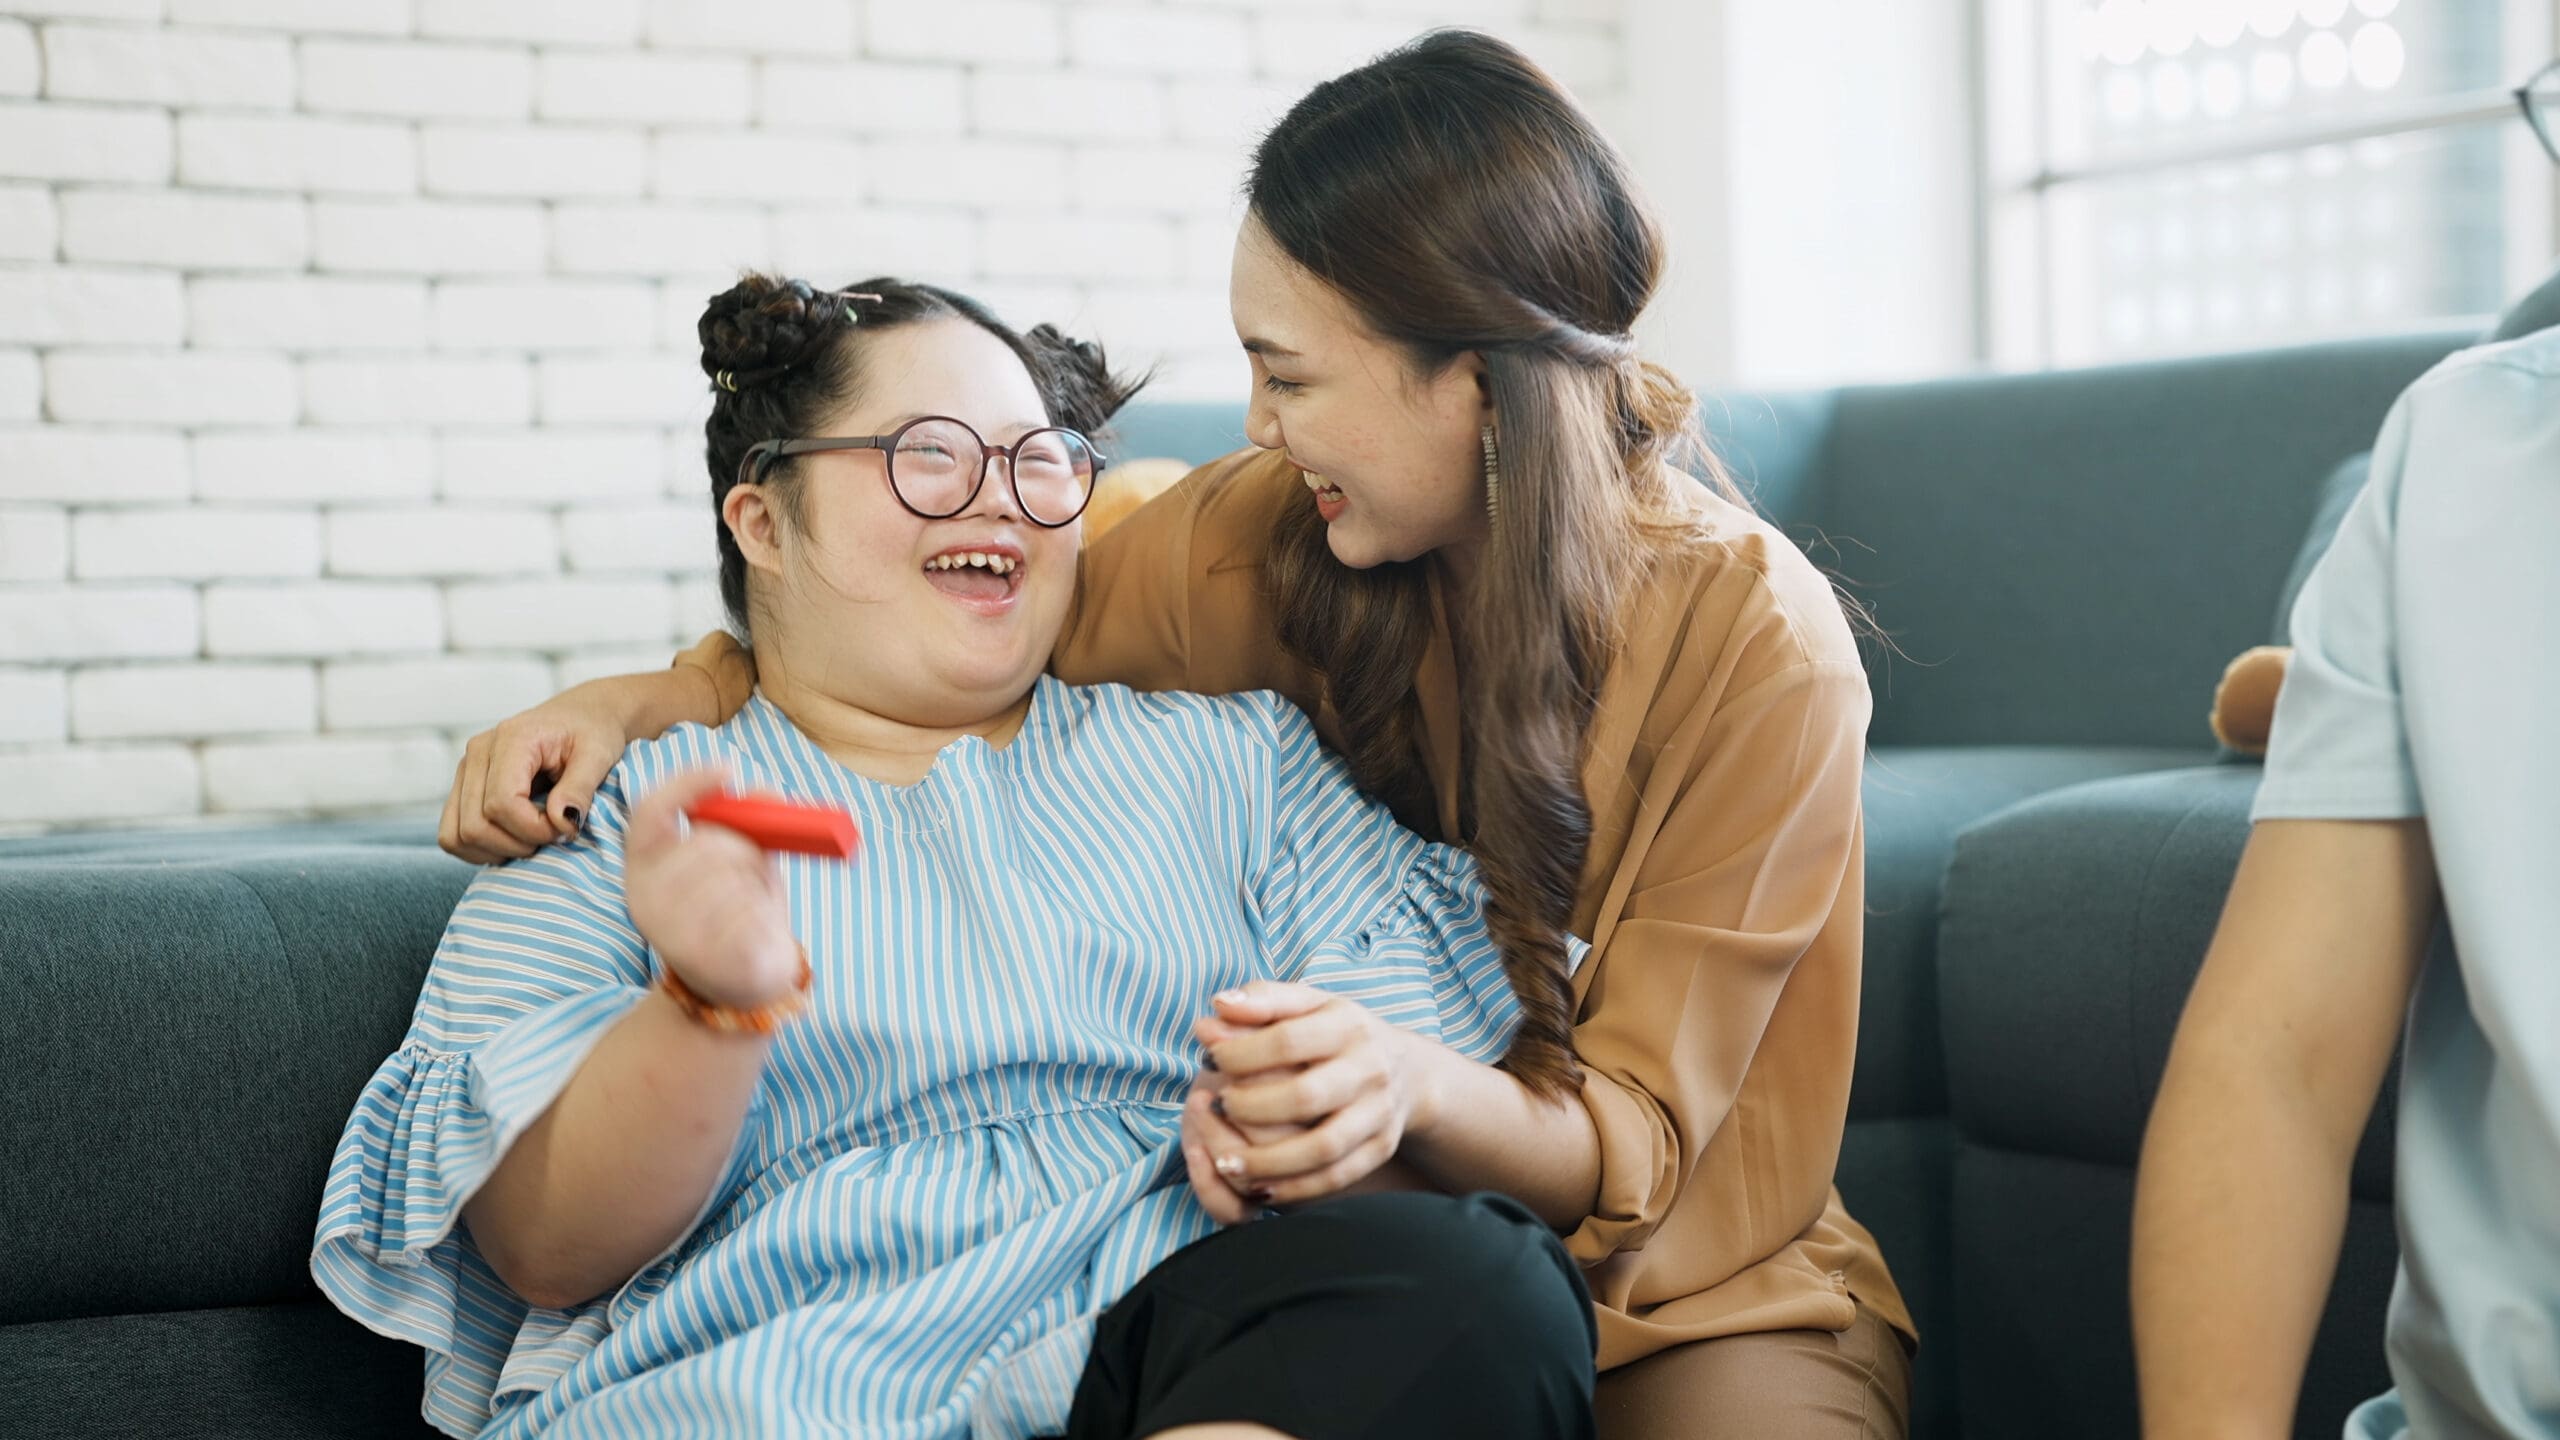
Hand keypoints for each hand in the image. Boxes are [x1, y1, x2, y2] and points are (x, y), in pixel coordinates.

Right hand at [439, 679, 637, 863]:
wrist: (583, 715)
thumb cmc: (593, 731)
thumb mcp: (599, 755)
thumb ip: (580, 788)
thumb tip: (560, 821)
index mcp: (511, 739)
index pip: (501, 803)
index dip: (533, 829)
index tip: (565, 827)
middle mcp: (478, 753)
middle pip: (474, 825)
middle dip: (517, 844)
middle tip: (551, 835)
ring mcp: (465, 770)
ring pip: (456, 835)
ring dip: (496, 850)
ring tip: (533, 838)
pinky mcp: (462, 787)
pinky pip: (452, 835)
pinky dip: (481, 848)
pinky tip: (514, 839)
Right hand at [623, 767, 803, 1008]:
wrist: (737, 984)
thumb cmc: (738, 910)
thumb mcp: (744, 861)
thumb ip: (750, 824)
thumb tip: (768, 793)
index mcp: (646, 864)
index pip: (650, 811)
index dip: (686, 785)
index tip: (728, 770)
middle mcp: (645, 895)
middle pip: (701, 845)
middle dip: (742, 851)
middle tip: (757, 868)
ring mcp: (665, 930)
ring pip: (726, 885)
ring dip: (755, 891)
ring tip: (754, 910)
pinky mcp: (696, 960)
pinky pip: (743, 923)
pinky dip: (763, 921)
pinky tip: (758, 934)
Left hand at [1192, 981, 1441, 1207]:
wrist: (1405, 1070)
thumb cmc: (1335, 1033)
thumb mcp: (1307, 1004)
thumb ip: (1262, 1001)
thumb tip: (1218, 1007)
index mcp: (1348, 1025)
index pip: (1287, 1041)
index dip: (1241, 1054)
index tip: (1211, 1059)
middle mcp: (1369, 1069)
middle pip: (1305, 1096)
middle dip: (1251, 1108)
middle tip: (1218, 1107)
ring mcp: (1378, 1113)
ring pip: (1322, 1147)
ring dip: (1268, 1161)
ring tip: (1226, 1164)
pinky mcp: (1380, 1148)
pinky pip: (1336, 1177)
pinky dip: (1295, 1188)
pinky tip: (1259, 1187)